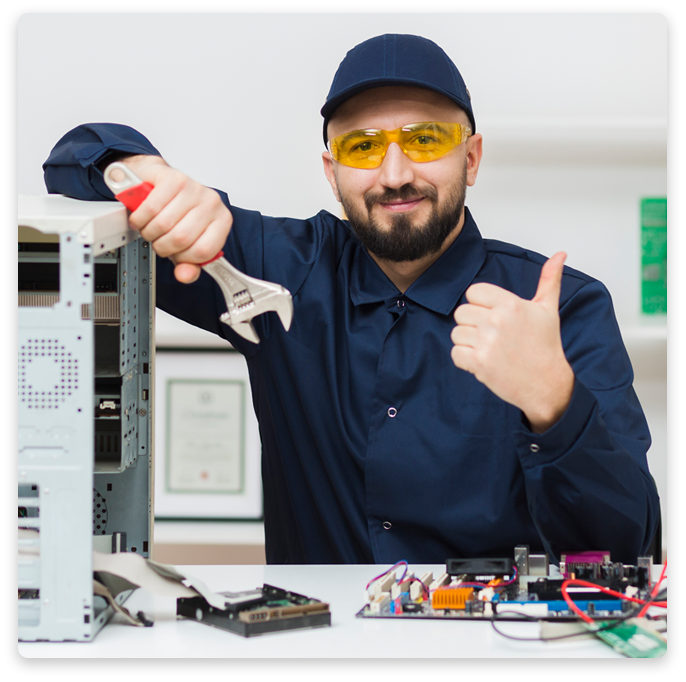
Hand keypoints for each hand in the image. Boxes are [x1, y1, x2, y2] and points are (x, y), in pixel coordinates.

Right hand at [117, 156, 232, 282]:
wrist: (158, 183)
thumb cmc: (176, 213)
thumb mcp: (186, 244)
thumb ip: (188, 264)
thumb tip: (185, 275)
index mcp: (222, 221)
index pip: (204, 251)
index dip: (183, 258)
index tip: (176, 254)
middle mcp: (212, 203)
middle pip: (181, 239)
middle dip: (162, 245)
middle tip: (159, 239)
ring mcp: (194, 188)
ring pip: (164, 224)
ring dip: (149, 231)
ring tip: (150, 227)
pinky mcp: (173, 179)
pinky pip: (151, 208)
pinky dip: (141, 217)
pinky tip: (142, 216)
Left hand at [450, 252, 574, 432]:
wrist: (547, 384)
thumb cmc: (546, 346)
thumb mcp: (548, 309)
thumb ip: (549, 280)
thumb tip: (559, 255)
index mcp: (510, 304)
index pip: (473, 292)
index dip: (480, 304)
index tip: (493, 315)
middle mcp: (496, 321)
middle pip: (461, 312)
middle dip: (473, 324)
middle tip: (492, 335)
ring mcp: (486, 343)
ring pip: (456, 333)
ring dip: (468, 342)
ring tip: (489, 349)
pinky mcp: (478, 363)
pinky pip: (455, 353)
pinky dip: (465, 359)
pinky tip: (484, 361)